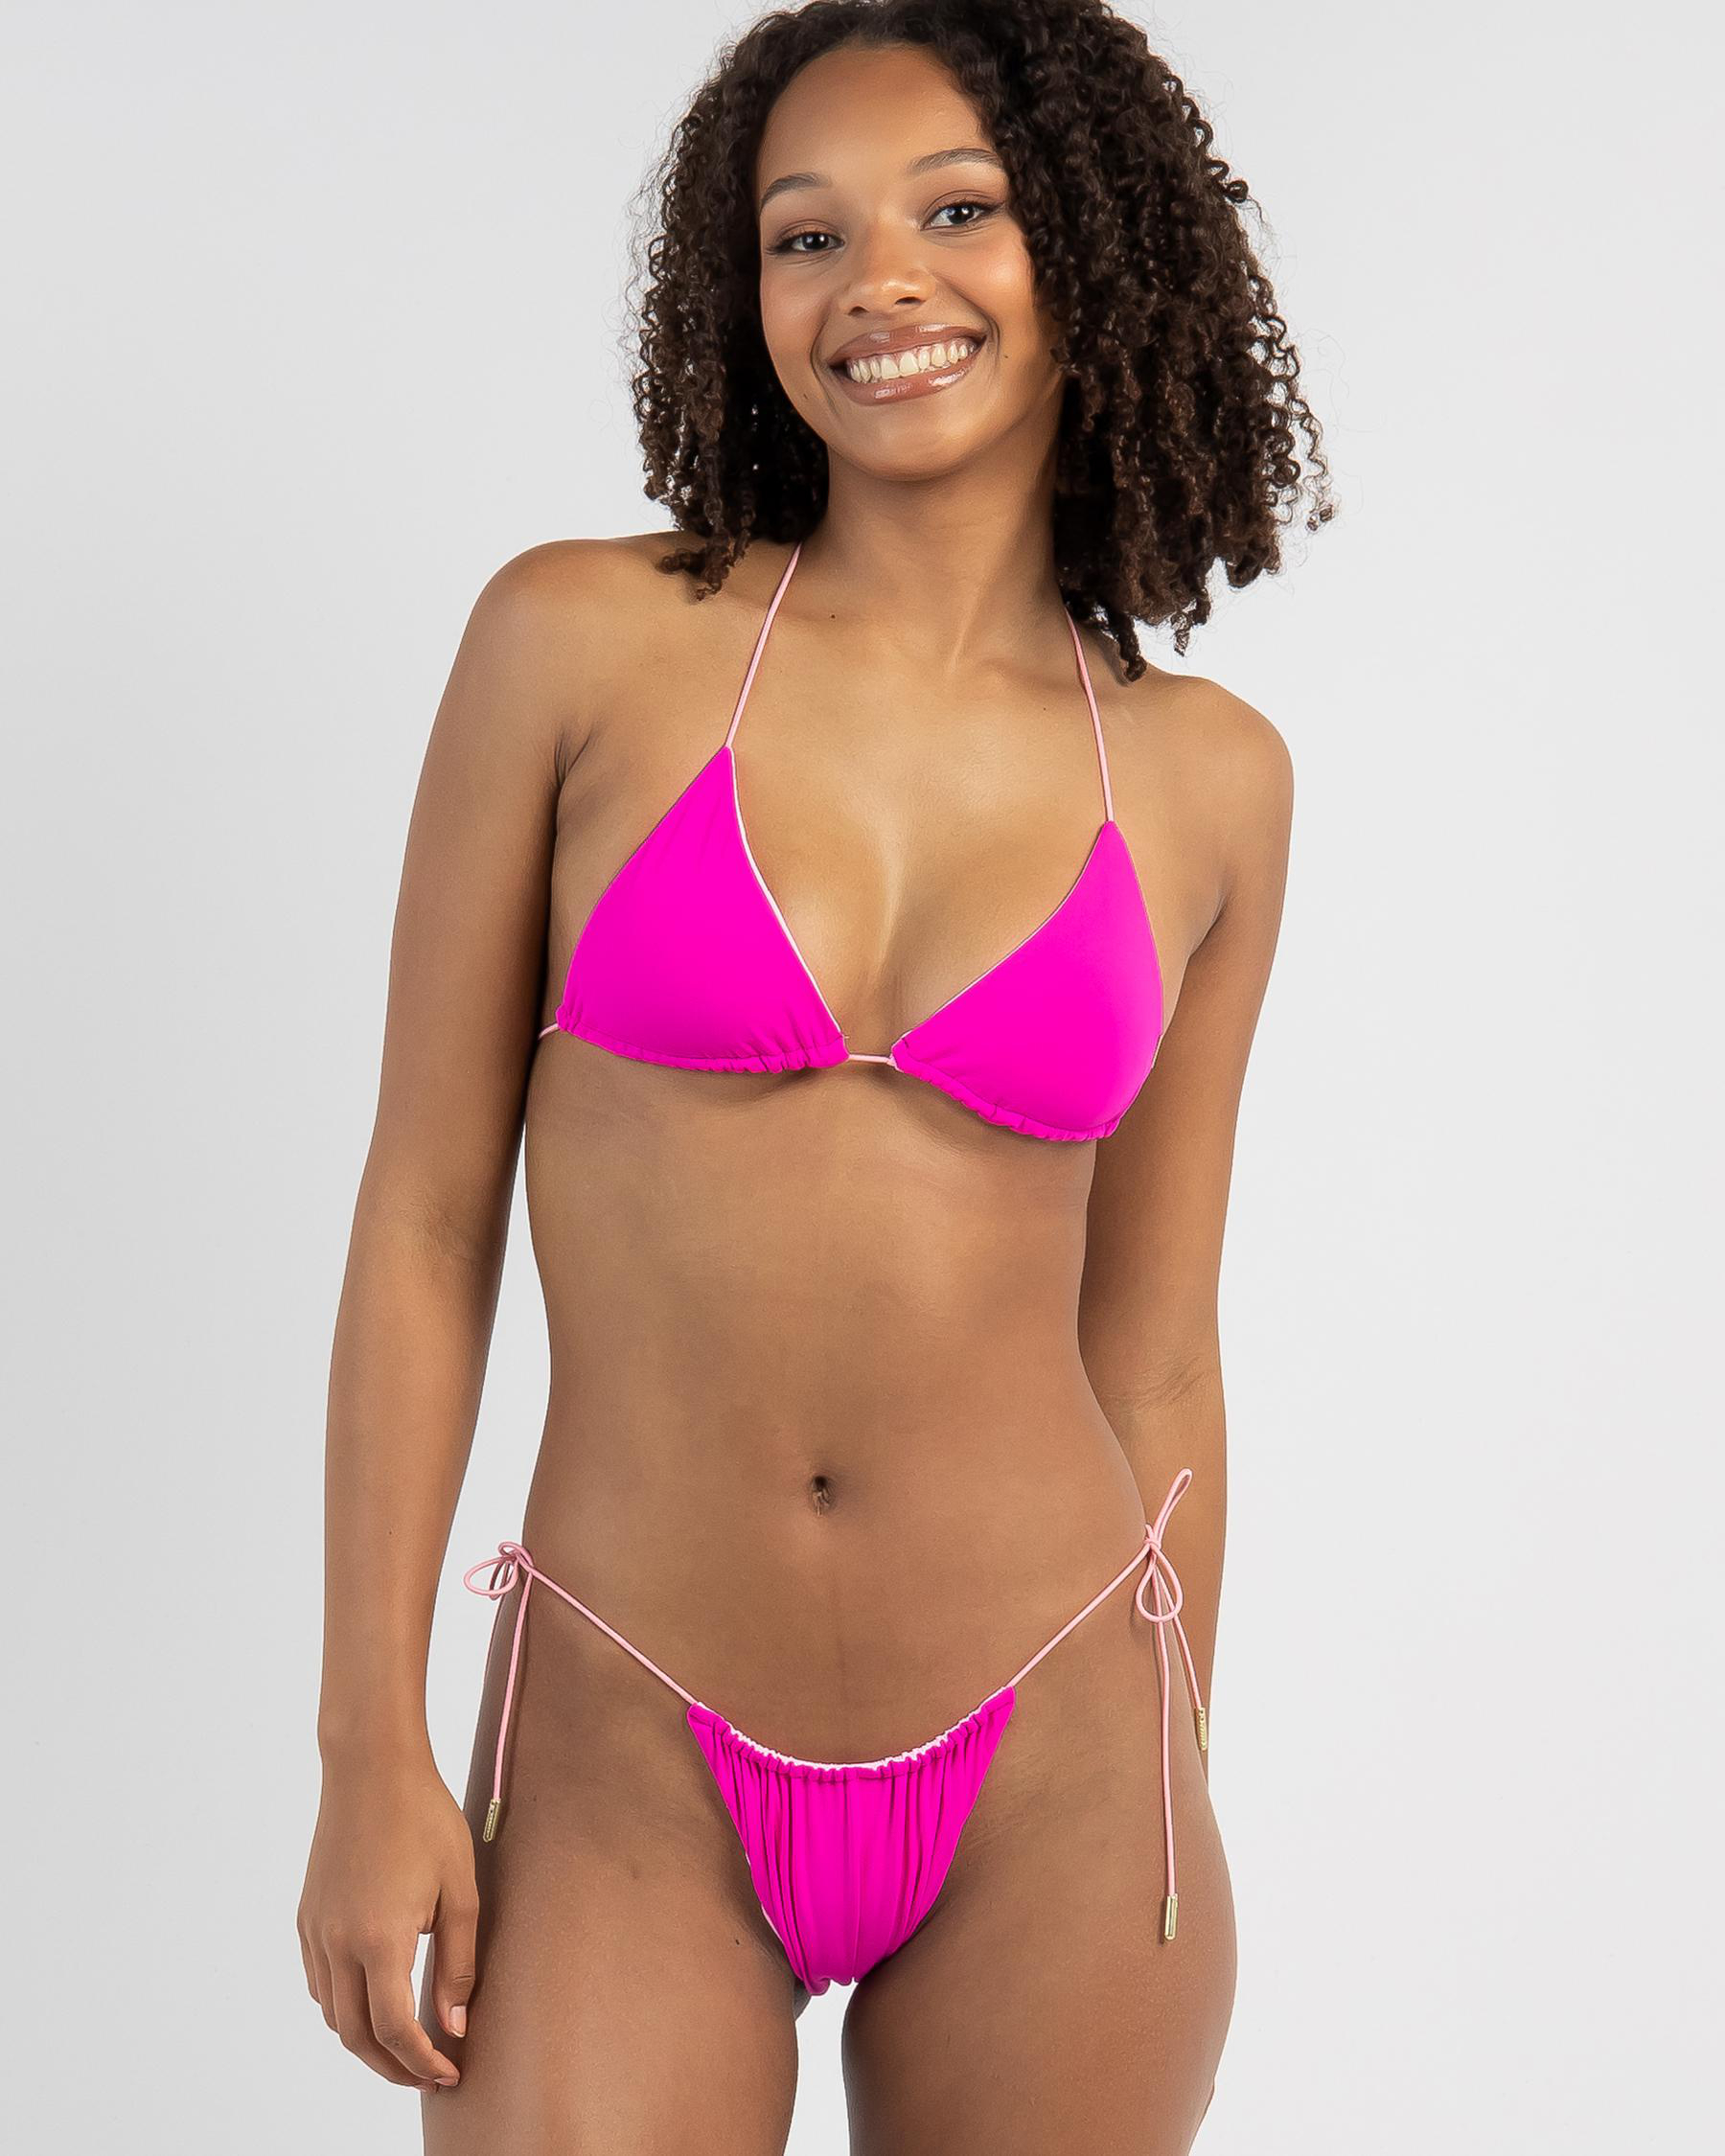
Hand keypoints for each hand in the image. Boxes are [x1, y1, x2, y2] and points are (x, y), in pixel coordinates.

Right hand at [297, 1754, 477, 2091]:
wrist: (371, 1766)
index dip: (423, 2062)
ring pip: (333, 2015)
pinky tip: (375, 1999)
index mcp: (379, 1939)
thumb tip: (454, 2026)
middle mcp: (337, 1943)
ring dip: (366, 2041)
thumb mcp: (459, 1888)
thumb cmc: (425, 1817)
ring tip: (407, 2044)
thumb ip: (457, 1963)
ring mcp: (316, 1931)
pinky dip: (345, 2007)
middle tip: (429, 2074)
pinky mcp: (307, 1917)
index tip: (450, 2073)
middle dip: (393, 2066)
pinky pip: (320, 1983)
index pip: (396, 2030)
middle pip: (356, 2037)